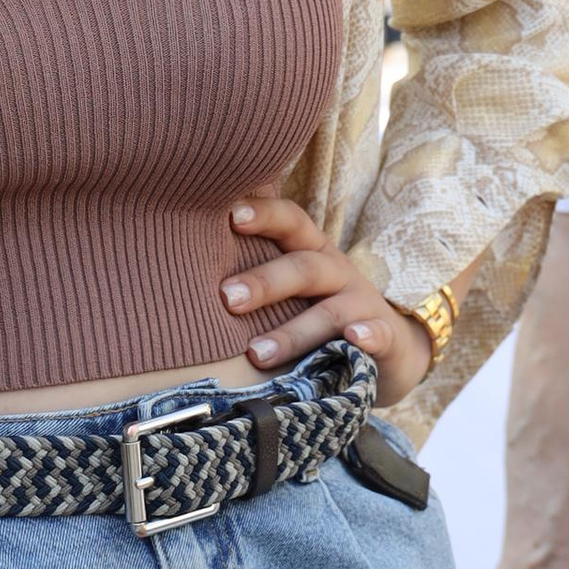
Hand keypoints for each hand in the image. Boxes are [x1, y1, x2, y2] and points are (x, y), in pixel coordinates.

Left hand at [221, 194, 434, 394]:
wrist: (391, 350)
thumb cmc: (319, 314)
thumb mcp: (292, 289)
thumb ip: (254, 277)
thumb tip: (177, 270)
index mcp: (311, 253)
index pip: (290, 222)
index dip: (264, 215)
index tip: (230, 215)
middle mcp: (336, 272)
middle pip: (302, 267)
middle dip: (264, 281)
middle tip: (226, 298)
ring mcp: (362, 305)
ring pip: (328, 312)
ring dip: (292, 331)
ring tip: (255, 353)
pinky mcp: (384, 338)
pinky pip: (378, 334)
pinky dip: (367, 336)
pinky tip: (354, 340)